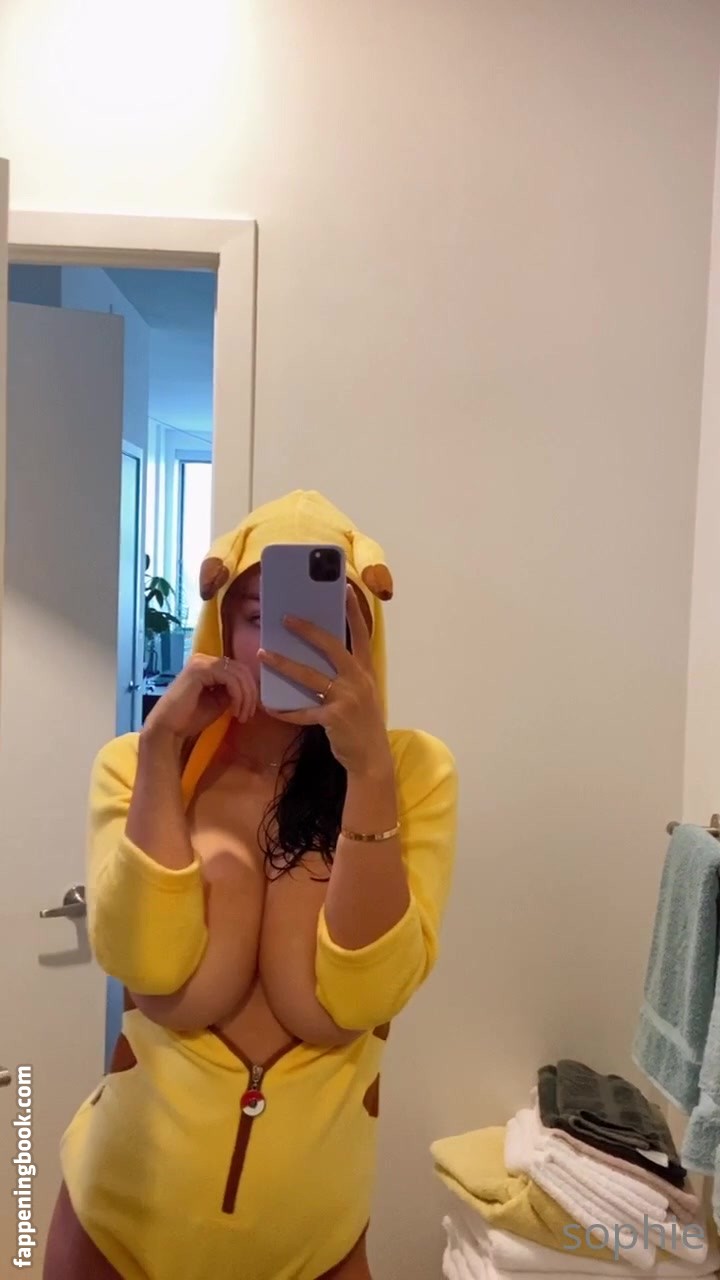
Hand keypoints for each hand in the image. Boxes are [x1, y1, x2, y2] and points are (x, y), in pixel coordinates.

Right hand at [143, 654, 257, 742]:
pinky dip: (237, 695)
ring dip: (245, 697)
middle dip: (250, 693)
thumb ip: (232, 691)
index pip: (238, 670)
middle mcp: (204, 659)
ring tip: (242, 715)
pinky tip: (234, 711)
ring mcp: (201, 662)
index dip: (250, 688)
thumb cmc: (190, 718)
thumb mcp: (219, 702)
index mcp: (208, 665)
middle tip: (248, 714)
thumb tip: (250, 689)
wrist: (168, 729)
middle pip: (241, 669)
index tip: (249, 710)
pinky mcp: (199, 670)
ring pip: (238, 674)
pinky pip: (230, 679)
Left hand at [258, 588, 390, 775]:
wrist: (372, 758)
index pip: (360, 634)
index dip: (352, 611)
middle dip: (307, 630)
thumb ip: (345, 674)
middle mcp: (359, 680)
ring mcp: (347, 698)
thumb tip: (315, 654)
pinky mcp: (334, 718)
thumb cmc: (362, 722)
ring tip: (264, 653)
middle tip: (285, 617)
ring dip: (284, 664)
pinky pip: (303, 711)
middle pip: (331, 647)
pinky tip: (270, 707)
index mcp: (366, 670)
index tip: (342, 588)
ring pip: (310, 676)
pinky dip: (286, 711)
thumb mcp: (362, 692)